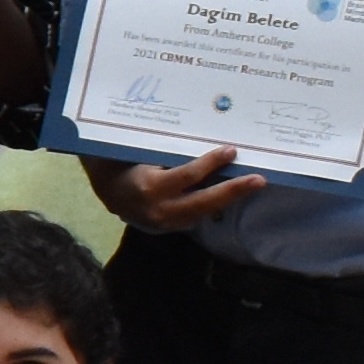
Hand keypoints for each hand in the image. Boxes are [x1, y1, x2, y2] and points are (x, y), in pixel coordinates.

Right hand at [88, 148, 270, 234]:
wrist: (104, 190)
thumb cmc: (121, 162)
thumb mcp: (138, 152)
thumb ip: (165, 151)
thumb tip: (200, 136)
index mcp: (149, 187)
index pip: (186, 176)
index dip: (210, 164)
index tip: (231, 150)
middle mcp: (159, 209)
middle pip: (202, 202)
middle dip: (232, 191)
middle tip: (258, 179)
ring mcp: (164, 223)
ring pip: (203, 212)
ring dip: (229, 199)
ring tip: (253, 185)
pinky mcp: (170, 228)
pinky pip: (197, 217)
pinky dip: (215, 205)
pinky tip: (233, 194)